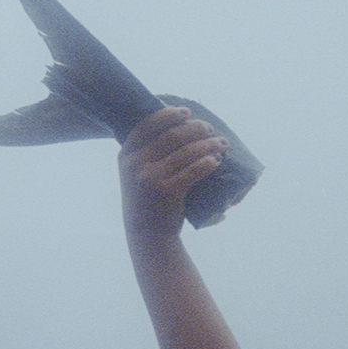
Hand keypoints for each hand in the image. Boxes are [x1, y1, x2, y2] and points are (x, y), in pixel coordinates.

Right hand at [120, 105, 227, 237]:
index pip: (148, 124)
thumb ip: (147, 152)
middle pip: (172, 136)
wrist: (147, 236)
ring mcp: (150, 178)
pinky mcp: (167, 192)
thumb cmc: (147, 200)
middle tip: (211, 129)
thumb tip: (177, 124)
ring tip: (221, 144)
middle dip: (196, 128)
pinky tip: (216, 160)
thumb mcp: (136, 174)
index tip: (188, 112)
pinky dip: (208, 162)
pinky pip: (193, 170)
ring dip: (208, 144)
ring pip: (186, 152)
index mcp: (126, 155)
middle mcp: (135, 165)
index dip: (169, 114)